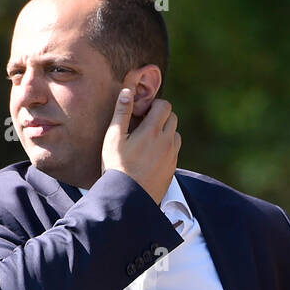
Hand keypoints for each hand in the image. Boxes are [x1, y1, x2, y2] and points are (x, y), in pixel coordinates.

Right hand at [101, 87, 179, 203]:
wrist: (128, 198)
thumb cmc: (117, 167)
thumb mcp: (114, 137)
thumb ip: (122, 112)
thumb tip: (127, 91)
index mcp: (152, 131)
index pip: (164, 106)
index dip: (154, 105)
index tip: (142, 112)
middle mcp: (167, 142)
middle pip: (173, 118)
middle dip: (160, 117)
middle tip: (144, 125)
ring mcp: (172, 157)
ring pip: (175, 135)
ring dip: (165, 133)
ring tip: (147, 141)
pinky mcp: (172, 169)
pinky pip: (174, 152)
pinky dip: (166, 148)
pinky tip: (150, 156)